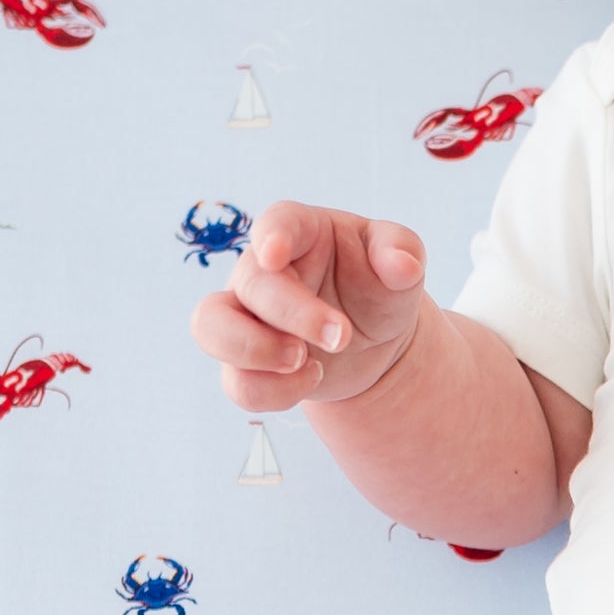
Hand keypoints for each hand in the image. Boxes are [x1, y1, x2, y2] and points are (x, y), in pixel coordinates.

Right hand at [190, 201, 433, 410]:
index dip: (271, 236)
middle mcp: (262, 270)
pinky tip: (311, 378)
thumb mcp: (401, 265)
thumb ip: (403, 252)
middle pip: (251, 284)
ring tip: (303, 361)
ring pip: (211, 329)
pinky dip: (271, 391)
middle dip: (294, 315)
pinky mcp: (247, 362)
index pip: (276, 222)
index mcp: (300, 233)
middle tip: (342, 337)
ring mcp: (247, 316)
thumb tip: (402, 265)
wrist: (375, 340)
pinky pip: (236, 382)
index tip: (275, 254)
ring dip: (252, 350)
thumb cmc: (379, 287)